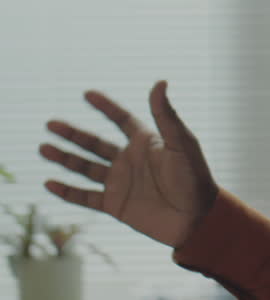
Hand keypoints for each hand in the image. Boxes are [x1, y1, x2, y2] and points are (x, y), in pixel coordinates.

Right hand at [38, 81, 217, 248]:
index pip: (122, 120)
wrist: (196, 218)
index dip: (106, 107)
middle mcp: (131, 160)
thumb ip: (167, 115)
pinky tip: (49, 183)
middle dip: (73, 134)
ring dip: (65, 158)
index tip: (87, 94)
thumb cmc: (194, 177)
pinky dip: (67, 192)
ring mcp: (121, 182)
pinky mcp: (116, 205)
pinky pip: (86, 197)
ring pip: (86, 168)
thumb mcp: (181, 143)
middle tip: (50, 124)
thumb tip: (160, 81)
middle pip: (96, 143)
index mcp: (148, 143)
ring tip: (43, 148)